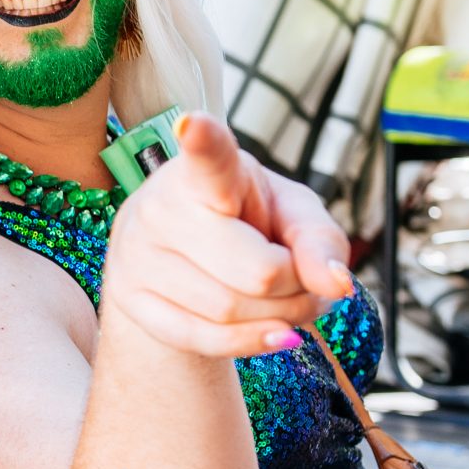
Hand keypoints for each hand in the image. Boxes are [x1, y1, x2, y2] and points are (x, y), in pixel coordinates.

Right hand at [100, 114, 354, 357]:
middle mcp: (159, 206)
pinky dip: (252, 342)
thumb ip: (322, 241)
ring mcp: (137, 255)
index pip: (208, 158)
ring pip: (231, 311)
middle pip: (256, 271)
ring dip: (281, 318)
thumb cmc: (246, 222)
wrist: (181, 255)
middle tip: (302, 280)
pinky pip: (204, 340)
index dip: (203, 141)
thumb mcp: (293, 214)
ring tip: (288, 302)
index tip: (194, 125)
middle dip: (296, 287)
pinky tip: (274, 334)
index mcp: (204, 171)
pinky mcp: (130, 300)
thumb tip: (337, 284)